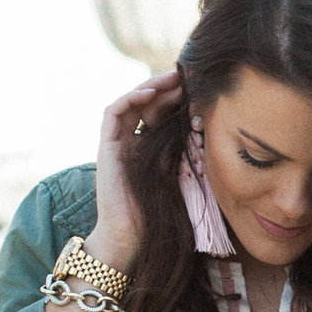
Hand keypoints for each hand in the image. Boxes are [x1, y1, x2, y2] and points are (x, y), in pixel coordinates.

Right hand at [92, 69, 181, 263]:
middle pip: (143, 103)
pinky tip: (150, 93)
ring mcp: (114, 143)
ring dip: (149, 87)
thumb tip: (205, 133)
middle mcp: (127, 141)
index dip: (173, 98)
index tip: (194, 89)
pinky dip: (130, 99)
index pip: (156, 113)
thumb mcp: (176, 175)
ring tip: (170, 79)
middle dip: (164, 87)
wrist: (129, 236)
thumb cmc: (155, 213)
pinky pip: (113, 112)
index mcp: (143, 148)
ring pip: (128, 102)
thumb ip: (183, 153)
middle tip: (185, 76)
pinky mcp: (105, 147)